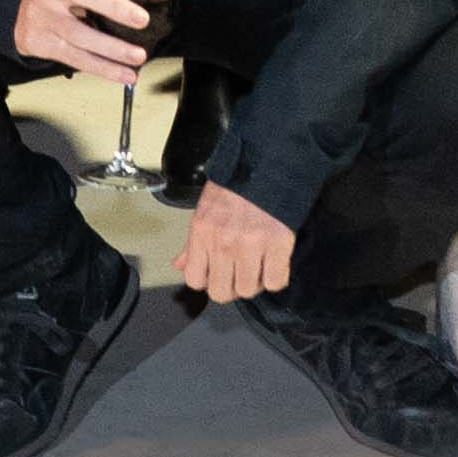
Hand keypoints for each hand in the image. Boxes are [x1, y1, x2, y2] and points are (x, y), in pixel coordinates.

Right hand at [12, 0, 159, 80]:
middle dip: (113, 7)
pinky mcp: (43, 43)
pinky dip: (103, 69)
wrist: (23, 13)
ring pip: (79, 34)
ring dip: (112, 48)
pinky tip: (125, 75)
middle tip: (143, 20)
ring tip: (139, 57)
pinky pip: (76, 58)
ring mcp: (44, 16)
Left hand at [181, 185, 298, 303]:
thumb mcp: (204, 210)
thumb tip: (179, 265)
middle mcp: (223, 243)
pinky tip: (274, 262)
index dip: (207, 280)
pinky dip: (276, 277)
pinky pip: (275, 281)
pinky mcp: (278, 244)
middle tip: (239, 273)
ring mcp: (251, 245)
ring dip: (254, 282)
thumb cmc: (235, 186)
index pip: (194, 280)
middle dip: (230, 286)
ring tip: (258, 266)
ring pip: (248, 290)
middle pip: (221, 292)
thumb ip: (192, 243)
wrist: (267, 163)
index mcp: (202, 233)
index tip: (218, 273)